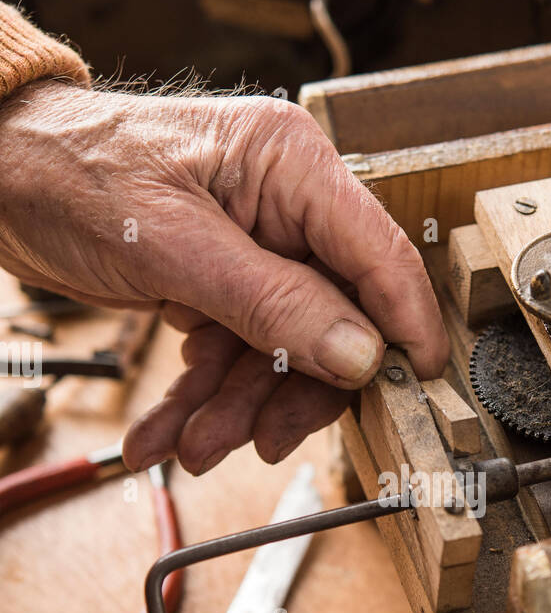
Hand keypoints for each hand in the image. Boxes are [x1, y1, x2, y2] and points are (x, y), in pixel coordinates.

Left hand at [0, 80, 448, 473]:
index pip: (379, 254)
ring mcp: (255, 248)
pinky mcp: (223, 282)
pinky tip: (169, 430)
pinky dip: (203, 395)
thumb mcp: (174, 245)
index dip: (405, 325)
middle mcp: (285, 207)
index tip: (418, 386)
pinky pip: (235, 352)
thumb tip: (360, 354)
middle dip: (287, 389)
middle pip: (332, 319)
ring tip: (189, 444)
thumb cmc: (71, 174)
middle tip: (257, 442)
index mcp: (292, 167)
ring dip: (235, 406)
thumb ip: (273, 301)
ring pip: (280, 349)